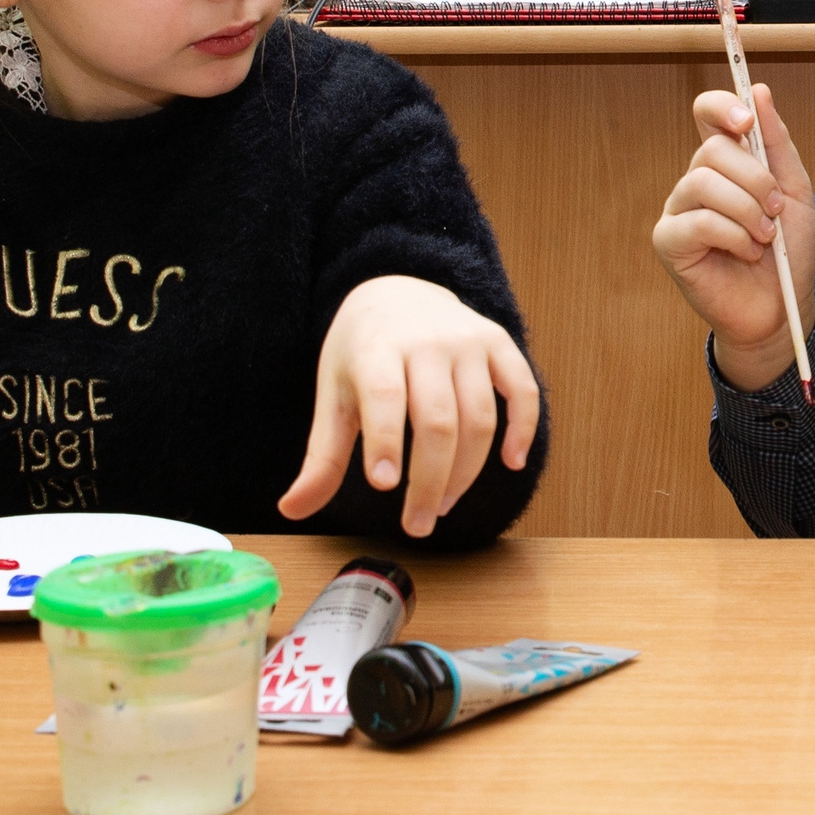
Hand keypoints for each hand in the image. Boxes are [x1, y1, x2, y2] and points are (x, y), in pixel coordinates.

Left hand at [279, 276, 540, 539]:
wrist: (399, 290)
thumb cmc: (362, 353)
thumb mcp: (334, 395)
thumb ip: (322, 456)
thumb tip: (291, 509)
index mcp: (377, 349)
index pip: (384, 395)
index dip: (385, 440)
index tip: (382, 485)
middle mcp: (426, 342)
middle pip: (438, 419)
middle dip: (430, 480)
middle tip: (417, 524)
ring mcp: (467, 341)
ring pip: (480, 416)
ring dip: (467, 471)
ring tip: (442, 504)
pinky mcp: (498, 343)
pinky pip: (522, 389)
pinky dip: (523, 429)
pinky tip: (511, 462)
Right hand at [651, 84, 814, 390]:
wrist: (783, 309)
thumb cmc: (788, 253)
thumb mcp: (796, 192)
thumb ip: (777, 144)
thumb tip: (759, 91)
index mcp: (726, 164)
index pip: (706, 114)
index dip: (721, 107)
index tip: (746, 121)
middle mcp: (696, 182)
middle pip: (712, 150)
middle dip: (754, 178)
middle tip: (775, 209)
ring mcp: (679, 211)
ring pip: (704, 182)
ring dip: (747, 211)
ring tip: (764, 237)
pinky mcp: (669, 242)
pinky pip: (698, 221)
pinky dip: (733, 236)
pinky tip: (745, 253)